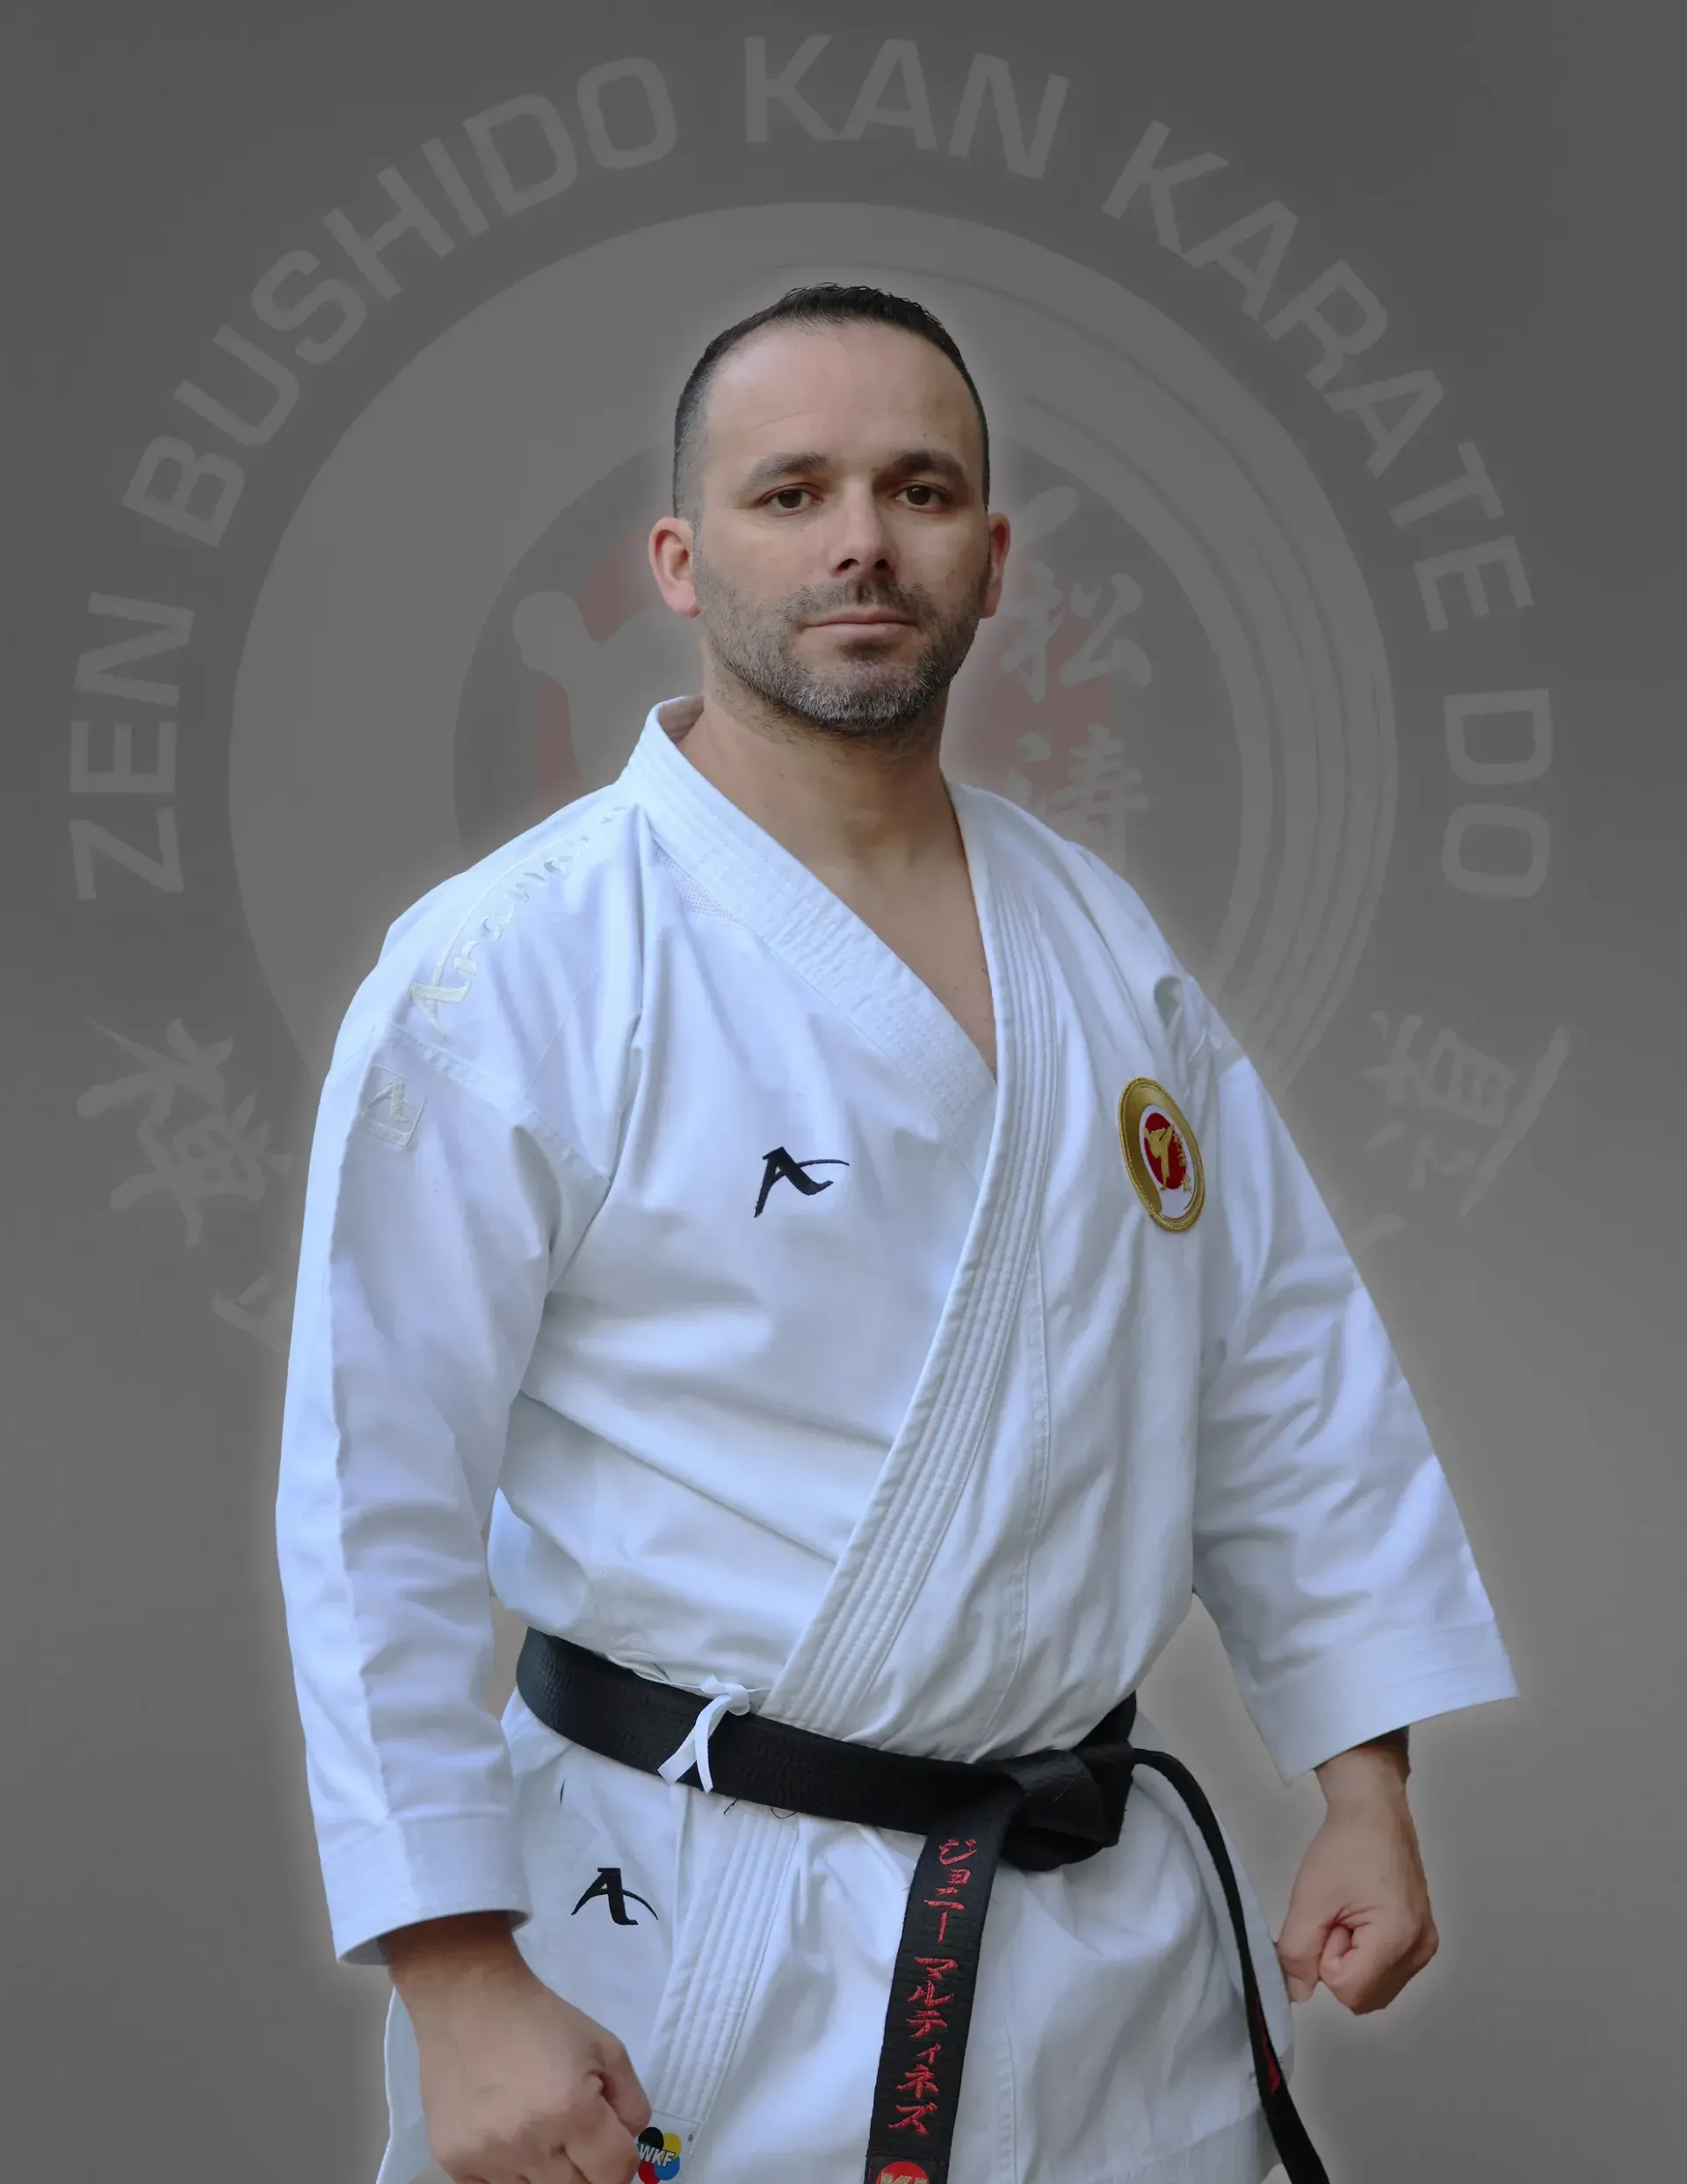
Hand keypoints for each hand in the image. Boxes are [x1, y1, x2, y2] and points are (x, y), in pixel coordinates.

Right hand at [403, 1952, 652, 2183]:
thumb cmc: (541, 2020)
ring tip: (541, 2132)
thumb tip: (630, 2145)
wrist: (469, 2001)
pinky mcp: (454, 2162)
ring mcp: (487, 2158)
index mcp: (571, 2110)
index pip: (614, 2172)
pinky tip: (509, 2141)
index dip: (622, 2161)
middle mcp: (529, 2143)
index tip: (613, 2147)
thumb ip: (631, 2102)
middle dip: (587, 2169)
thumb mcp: (605, 2046)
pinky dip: (510, 2175)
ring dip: (547, 2172)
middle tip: (579, 2140)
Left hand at [1274, 1788, 1438, 2014]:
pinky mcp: (1423, 1940)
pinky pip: (1386, 1972)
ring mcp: (1426, 1947)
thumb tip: (1297, 1994)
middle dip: (1339, 1962)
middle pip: (1363, 1996)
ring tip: (1350, 1914)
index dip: (1325, 1958)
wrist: (1373, 1812)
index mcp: (1399, 1939)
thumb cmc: (1344, 1847)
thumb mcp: (1309, 1898)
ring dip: (1352, 1960)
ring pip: (1374, 1989)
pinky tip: (1363, 1918)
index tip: (1330, 1918)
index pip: (1348, 1990)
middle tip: (1339, 1915)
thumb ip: (1297, 1952)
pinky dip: (1366, 1955)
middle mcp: (1421, 1950)